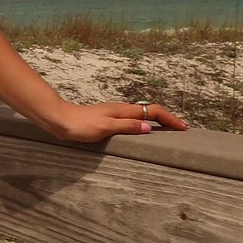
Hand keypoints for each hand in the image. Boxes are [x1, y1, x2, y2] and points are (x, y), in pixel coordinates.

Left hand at [48, 100, 188, 144]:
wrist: (60, 120)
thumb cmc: (81, 124)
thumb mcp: (106, 127)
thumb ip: (127, 127)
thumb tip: (149, 128)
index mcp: (123, 110)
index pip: (153, 111)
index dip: (169, 119)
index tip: (183, 127)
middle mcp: (121, 110)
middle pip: (150, 111)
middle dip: (167, 119)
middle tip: (181, 128)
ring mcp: (114, 114)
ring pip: (141, 115)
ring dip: (156, 121)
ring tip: (168, 130)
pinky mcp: (107, 120)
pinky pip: (132, 121)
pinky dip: (143, 124)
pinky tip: (142, 132)